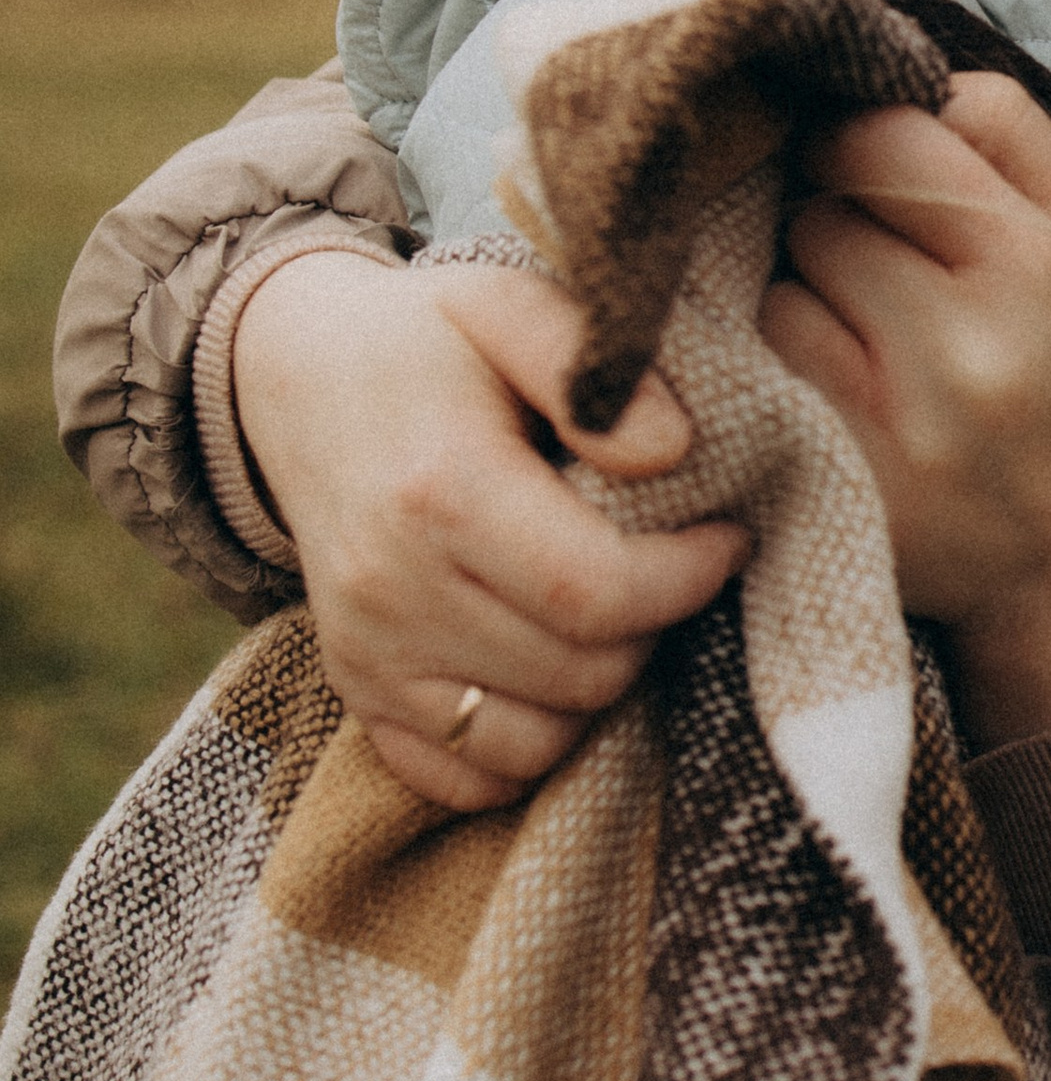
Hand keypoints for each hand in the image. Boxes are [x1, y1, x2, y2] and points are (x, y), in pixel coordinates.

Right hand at [230, 249, 749, 809]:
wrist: (294, 380)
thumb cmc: (426, 342)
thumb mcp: (507, 302)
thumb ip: (594, 366)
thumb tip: (673, 451)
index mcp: (440, 492)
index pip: (599, 593)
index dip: (690, 577)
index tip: (726, 533)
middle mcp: (393, 590)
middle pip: (581, 675)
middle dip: (655, 628)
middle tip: (666, 563)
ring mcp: (366, 655)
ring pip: (536, 744)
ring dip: (598, 690)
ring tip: (607, 611)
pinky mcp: (356, 693)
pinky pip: (465, 778)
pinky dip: (526, 746)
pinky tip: (547, 666)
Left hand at [763, 73, 1050, 742]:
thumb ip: (1007, 130)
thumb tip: (899, 69)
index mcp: (1040, 264)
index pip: (882, 137)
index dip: (859, 143)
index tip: (869, 168)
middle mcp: (968, 346)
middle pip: (822, 211)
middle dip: (839, 223)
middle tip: (887, 270)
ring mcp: (892, 422)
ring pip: (781, 284)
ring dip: (807, 292)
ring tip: (870, 332)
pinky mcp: (834, 478)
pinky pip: (762, 364)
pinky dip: (787, 361)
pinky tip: (841, 383)